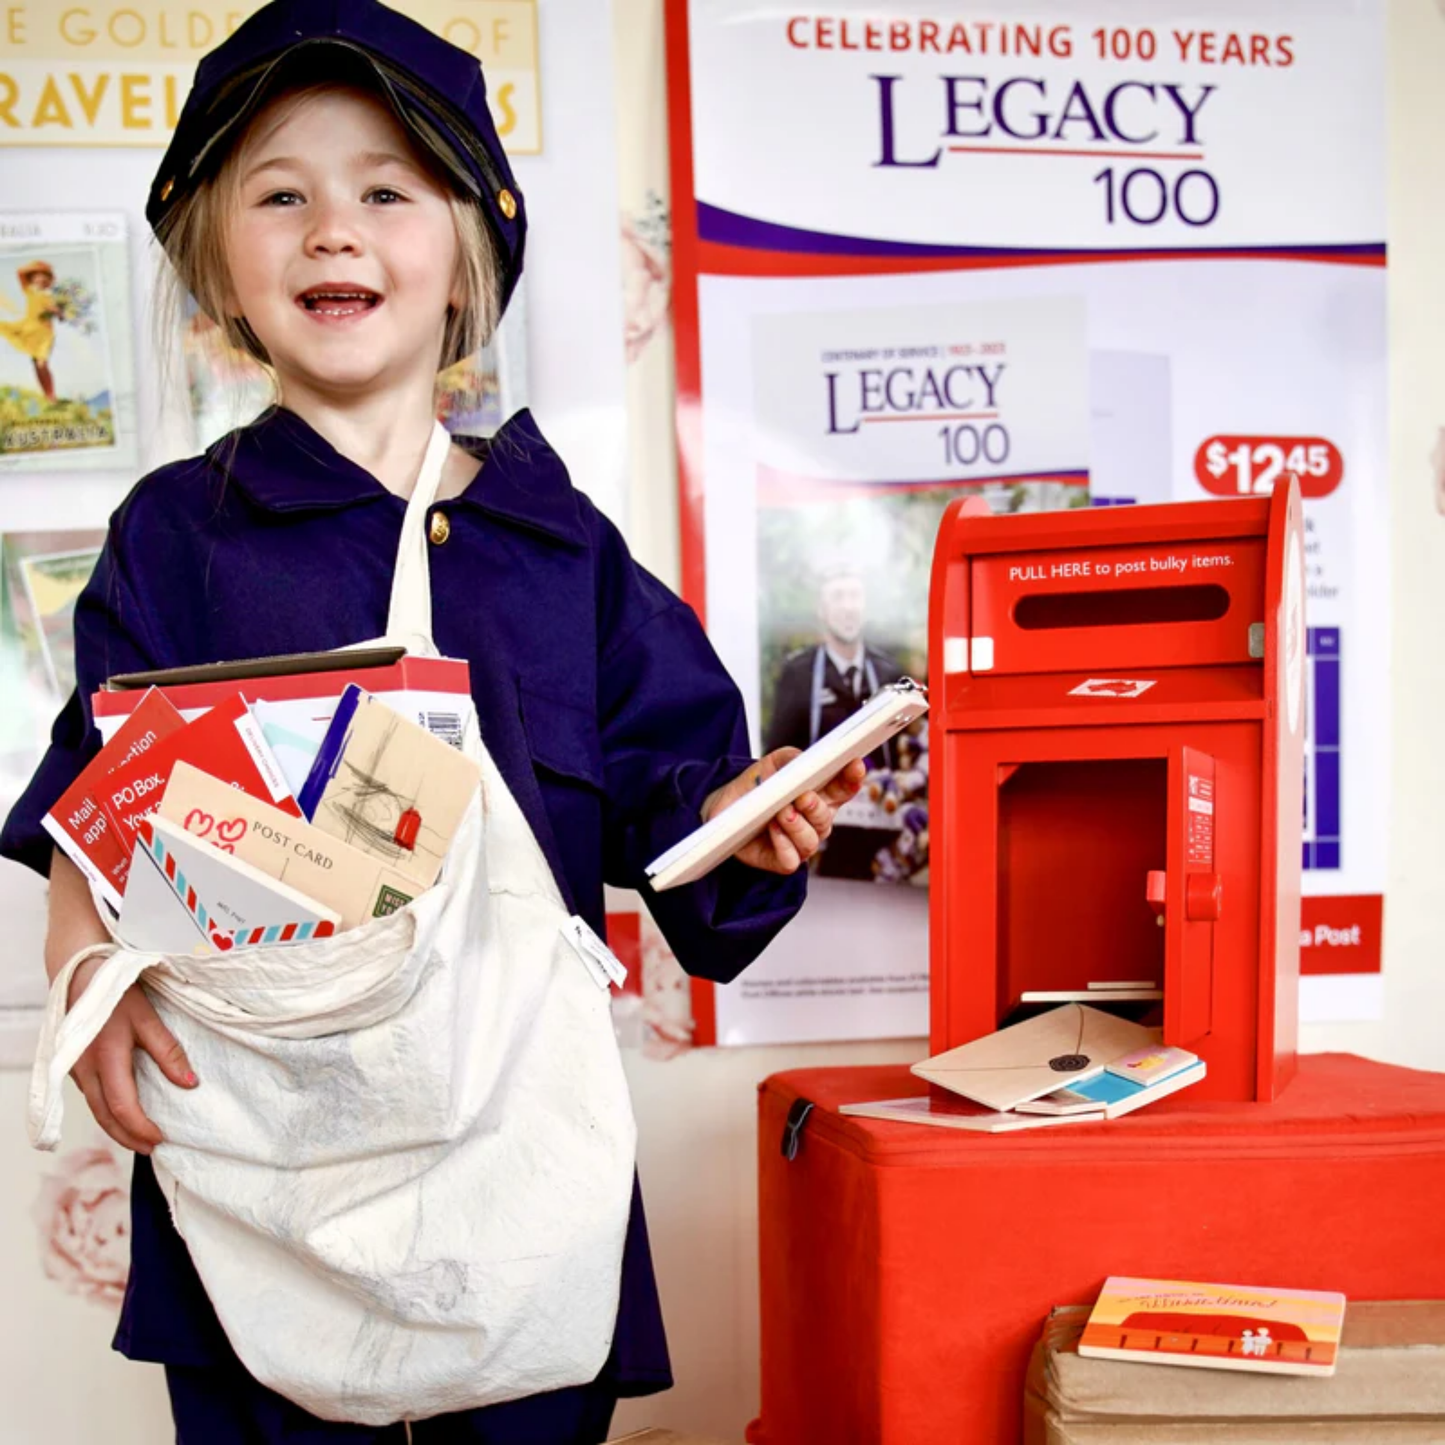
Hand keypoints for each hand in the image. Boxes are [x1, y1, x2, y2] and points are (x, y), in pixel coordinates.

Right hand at [66, 955, 195, 1155]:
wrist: (78, 974)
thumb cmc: (115, 993)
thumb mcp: (147, 1018)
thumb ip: (168, 1051)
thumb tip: (190, 1084)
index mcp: (105, 1059)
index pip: (123, 1107)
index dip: (141, 1128)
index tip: (161, 1140)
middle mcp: (84, 1070)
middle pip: (104, 1117)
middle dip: (127, 1137)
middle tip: (151, 1150)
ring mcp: (74, 1070)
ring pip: (94, 1109)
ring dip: (115, 1127)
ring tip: (139, 1138)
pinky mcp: (72, 1066)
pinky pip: (89, 1097)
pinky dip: (106, 1111)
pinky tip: (121, 1114)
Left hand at [701, 750, 867, 874]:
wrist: (726, 806)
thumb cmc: (757, 785)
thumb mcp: (774, 763)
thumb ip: (793, 758)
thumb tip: (806, 761)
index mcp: (821, 795)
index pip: (845, 788)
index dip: (852, 778)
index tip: (855, 765)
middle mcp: (815, 822)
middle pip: (827, 817)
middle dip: (817, 807)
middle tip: (804, 797)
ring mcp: (801, 843)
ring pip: (811, 841)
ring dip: (797, 826)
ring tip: (782, 813)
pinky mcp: (783, 860)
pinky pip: (791, 859)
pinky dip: (783, 845)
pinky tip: (772, 829)